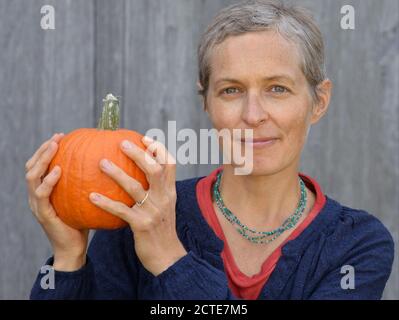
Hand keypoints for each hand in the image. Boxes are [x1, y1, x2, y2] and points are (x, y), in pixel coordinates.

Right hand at [25, 133, 88, 270]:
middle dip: (43, 149)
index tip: (60, 136)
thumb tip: (106, 164)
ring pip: (32, 176)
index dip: (46, 150)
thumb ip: (86, 183)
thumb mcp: (83, 199)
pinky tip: (58, 170)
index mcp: (44, 191)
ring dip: (42, 159)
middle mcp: (36, 195)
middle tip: (57, 137)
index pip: (39, 166)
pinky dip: (48, 180)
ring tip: (54, 146)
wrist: (73, 248)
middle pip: (31, 166)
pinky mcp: (42, 214)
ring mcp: (37, 204)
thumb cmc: (81, 222)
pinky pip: (42, 194)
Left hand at [89, 137, 186, 275]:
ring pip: (135, 187)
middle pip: (154, 170)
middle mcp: (164, 198)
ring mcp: (153, 211)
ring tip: (101, 163)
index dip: (159, 150)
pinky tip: (91, 196)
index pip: (170, 165)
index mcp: (170, 192)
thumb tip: (141, 176)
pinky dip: (105, 202)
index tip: (145, 138)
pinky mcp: (141, 225)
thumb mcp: (164, 208)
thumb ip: (156, 192)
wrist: (167, 257)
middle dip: (139, 154)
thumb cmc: (161, 230)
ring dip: (117, 174)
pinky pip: (120, 210)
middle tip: (121, 143)